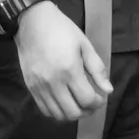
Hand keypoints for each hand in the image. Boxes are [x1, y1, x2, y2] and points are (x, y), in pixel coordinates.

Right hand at [14, 1, 112, 122]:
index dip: (98, 103)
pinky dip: (57, 112)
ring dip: (72, 113)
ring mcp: (40, 87)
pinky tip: (65, 103)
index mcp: (70, 70)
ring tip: (79, 104)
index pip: (87, 99)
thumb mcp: (85, 45)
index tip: (102, 97)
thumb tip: (108, 90)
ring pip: (58, 115)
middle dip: (87, 111)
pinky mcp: (30, 88)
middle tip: (92, 103)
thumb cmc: (62, 30)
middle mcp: (53, 82)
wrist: (32, 23)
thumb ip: (97, 69)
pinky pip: (45, 110)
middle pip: (72, 112)